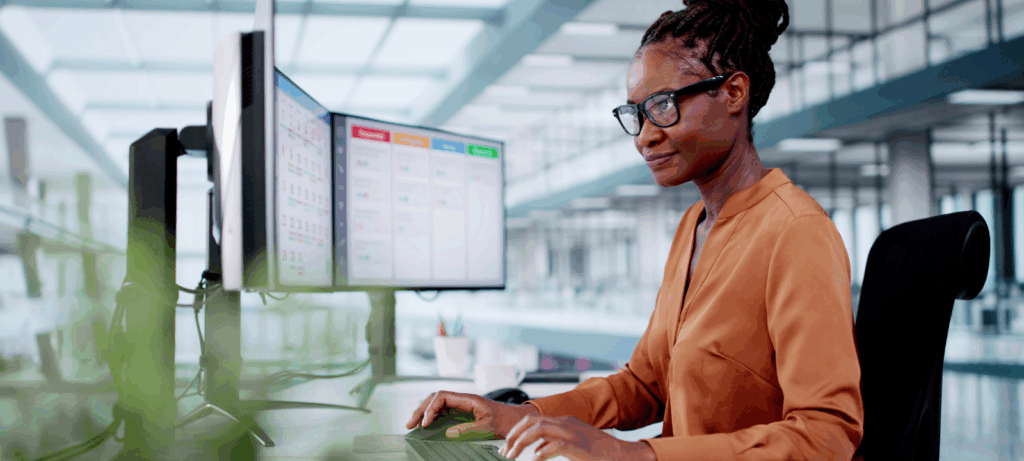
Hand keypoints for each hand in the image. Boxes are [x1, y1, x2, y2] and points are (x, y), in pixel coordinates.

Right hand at [405, 390, 538, 438]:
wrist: (518, 419)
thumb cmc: (506, 420)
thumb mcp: (488, 427)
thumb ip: (468, 429)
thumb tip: (448, 432)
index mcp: (468, 398)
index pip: (442, 396)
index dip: (431, 408)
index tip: (426, 423)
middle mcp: (463, 400)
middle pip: (436, 398)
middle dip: (421, 409)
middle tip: (410, 424)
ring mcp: (462, 406)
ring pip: (437, 404)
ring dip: (424, 413)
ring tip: (414, 425)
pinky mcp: (463, 413)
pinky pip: (443, 412)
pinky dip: (432, 418)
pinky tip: (426, 426)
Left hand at [499, 414, 655, 460]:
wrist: (622, 455)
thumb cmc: (598, 453)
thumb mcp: (573, 445)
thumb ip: (554, 445)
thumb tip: (536, 451)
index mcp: (564, 421)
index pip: (533, 419)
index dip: (516, 431)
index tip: (507, 445)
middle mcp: (566, 423)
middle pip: (531, 421)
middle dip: (514, 435)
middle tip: (504, 451)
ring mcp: (572, 432)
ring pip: (538, 429)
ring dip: (521, 442)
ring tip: (512, 456)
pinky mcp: (578, 445)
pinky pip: (555, 445)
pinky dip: (541, 452)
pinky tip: (534, 460)